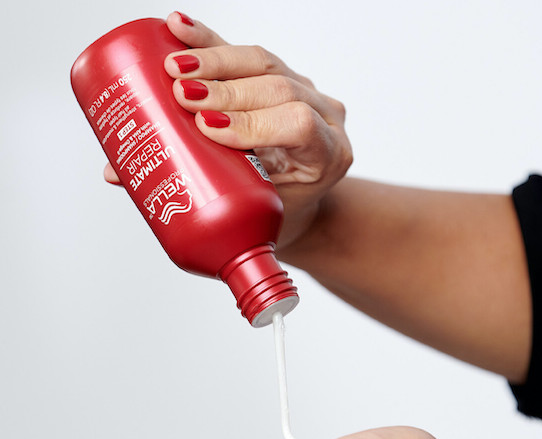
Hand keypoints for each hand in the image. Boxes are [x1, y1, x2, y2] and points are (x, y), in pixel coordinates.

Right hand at [104, 11, 351, 248]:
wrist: (307, 203)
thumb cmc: (284, 213)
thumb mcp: (256, 211)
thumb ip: (200, 194)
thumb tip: (118, 175)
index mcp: (328, 156)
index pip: (297, 126)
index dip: (252, 122)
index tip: (208, 126)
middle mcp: (324, 118)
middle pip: (277, 86)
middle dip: (225, 88)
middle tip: (180, 93)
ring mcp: (307, 93)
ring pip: (265, 62)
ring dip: (215, 58)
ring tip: (173, 65)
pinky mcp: (283, 77)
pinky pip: (249, 54)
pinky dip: (212, 41)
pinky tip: (179, 28)